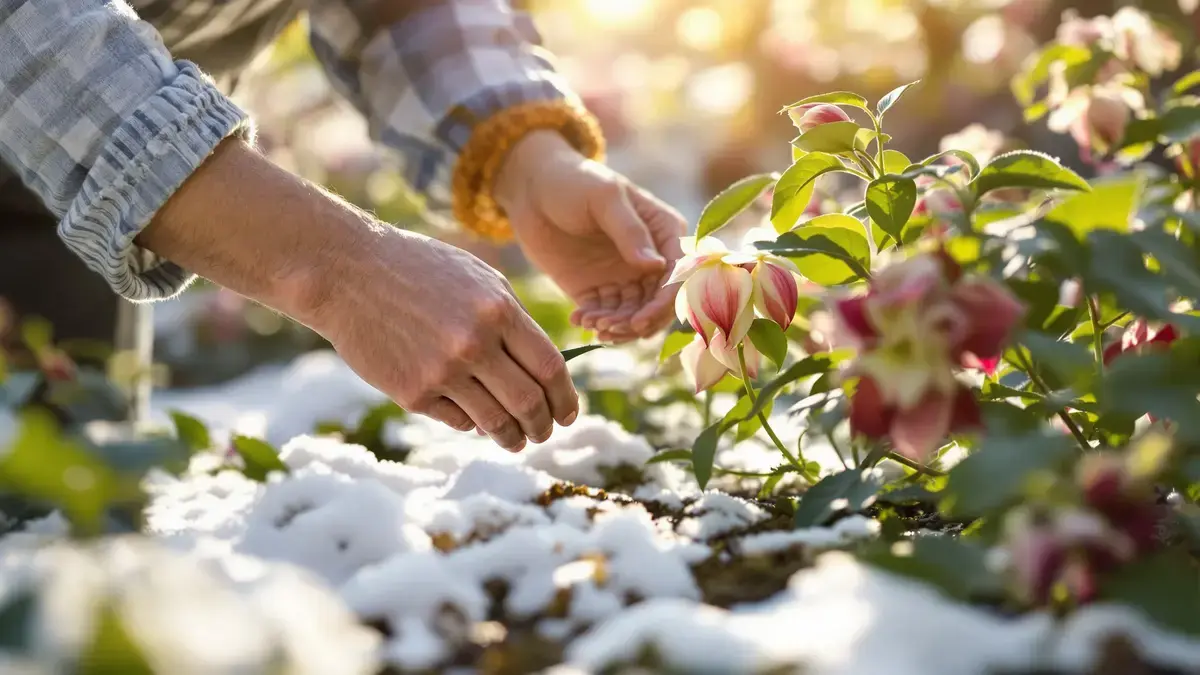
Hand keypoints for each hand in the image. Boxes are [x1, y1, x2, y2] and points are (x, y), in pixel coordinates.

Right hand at [139, 138, 577, 450]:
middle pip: (529, 403)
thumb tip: (547, 371)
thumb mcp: (478, 280)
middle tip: (545, 433)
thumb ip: (514, 321)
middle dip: (543, 425)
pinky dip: (472, 424)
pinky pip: (458, 420)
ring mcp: (443, 371)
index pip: (550, 369)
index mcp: (499, 310)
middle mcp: (475, 343)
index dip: (566, 398)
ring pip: (496, 422)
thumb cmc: (419, 271)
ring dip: (512, 437)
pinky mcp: (413, 392)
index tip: (568, 413)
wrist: (347, 273)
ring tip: (516, 440)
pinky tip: (474, 419)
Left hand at [494, 131, 685, 342]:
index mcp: (664, 231)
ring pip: (632, 314)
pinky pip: (603, 314)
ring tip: (593, 324)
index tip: (641, 321)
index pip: (677, 273)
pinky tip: (579, 319)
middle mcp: (650, 258)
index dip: (663, 302)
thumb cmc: (573, 180)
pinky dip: (595, 321)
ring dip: (617, 326)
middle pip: (657, 302)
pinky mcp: (596, 288)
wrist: (531, 188)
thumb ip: (630, 231)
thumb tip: (657, 266)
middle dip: (639, 321)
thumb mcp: (603, 198)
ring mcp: (624, 276)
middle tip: (613, 329)